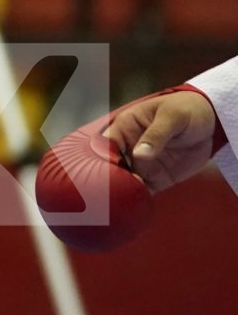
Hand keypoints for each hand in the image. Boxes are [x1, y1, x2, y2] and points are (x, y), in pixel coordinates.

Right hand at [102, 91, 217, 192]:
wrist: (211, 123)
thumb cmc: (186, 109)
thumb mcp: (172, 117)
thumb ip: (156, 135)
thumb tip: (139, 154)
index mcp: (125, 127)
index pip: (106, 144)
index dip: (102, 158)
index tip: (105, 172)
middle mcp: (129, 148)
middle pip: (112, 166)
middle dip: (110, 180)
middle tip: (115, 191)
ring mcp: (143, 164)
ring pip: (126, 182)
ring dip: (124, 192)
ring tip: (126, 200)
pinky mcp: (157, 178)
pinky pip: (144, 191)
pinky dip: (140, 199)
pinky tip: (137, 205)